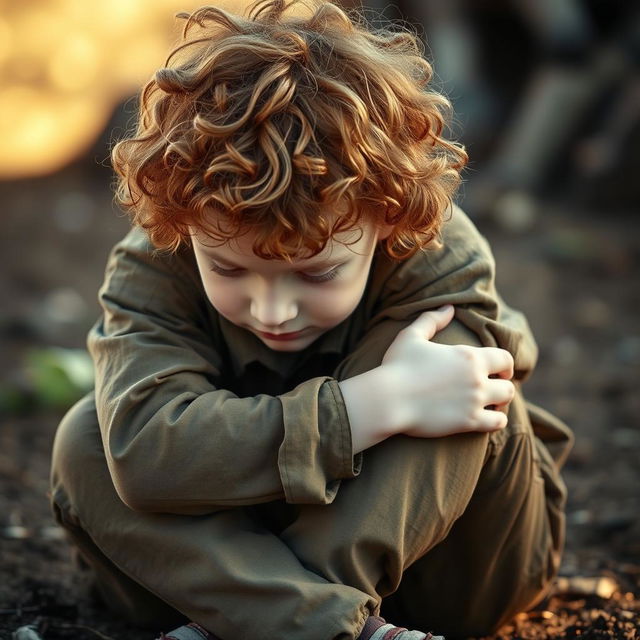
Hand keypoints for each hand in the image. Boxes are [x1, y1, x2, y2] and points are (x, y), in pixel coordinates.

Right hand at [381, 305, 514, 436]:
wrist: (388, 399)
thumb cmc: (397, 366)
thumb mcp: (411, 336)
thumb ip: (431, 319)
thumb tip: (449, 307)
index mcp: (468, 356)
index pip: (504, 358)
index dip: (505, 365)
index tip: (499, 371)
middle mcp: (477, 378)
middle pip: (508, 384)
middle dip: (502, 386)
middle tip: (492, 391)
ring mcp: (475, 401)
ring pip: (505, 402)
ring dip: (501, 404)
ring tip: (490, 406)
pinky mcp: (468, 422)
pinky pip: (498, 423)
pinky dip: (496, 420)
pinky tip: (485, 420)